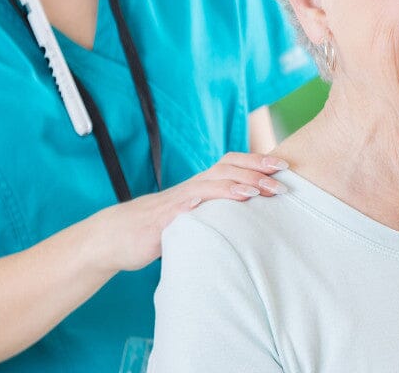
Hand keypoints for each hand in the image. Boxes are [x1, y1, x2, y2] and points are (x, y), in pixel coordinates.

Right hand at [91, 152, 288, 271]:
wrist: (114, 237)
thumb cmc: (156, 229)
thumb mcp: (192, 218)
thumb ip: (214, 212)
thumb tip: (247, 217)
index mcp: (200, 186)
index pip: (232, 164)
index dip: (257, 162)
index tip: (283, 166)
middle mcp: (192, 187)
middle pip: (228, 167)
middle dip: (257, 169)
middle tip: (283, 176)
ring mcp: (178, 200)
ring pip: (212, 182)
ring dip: (239, 183)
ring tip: (261, 189)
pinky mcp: (165, 217)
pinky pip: (188, 204)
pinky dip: (207, 199)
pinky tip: (222, 201)